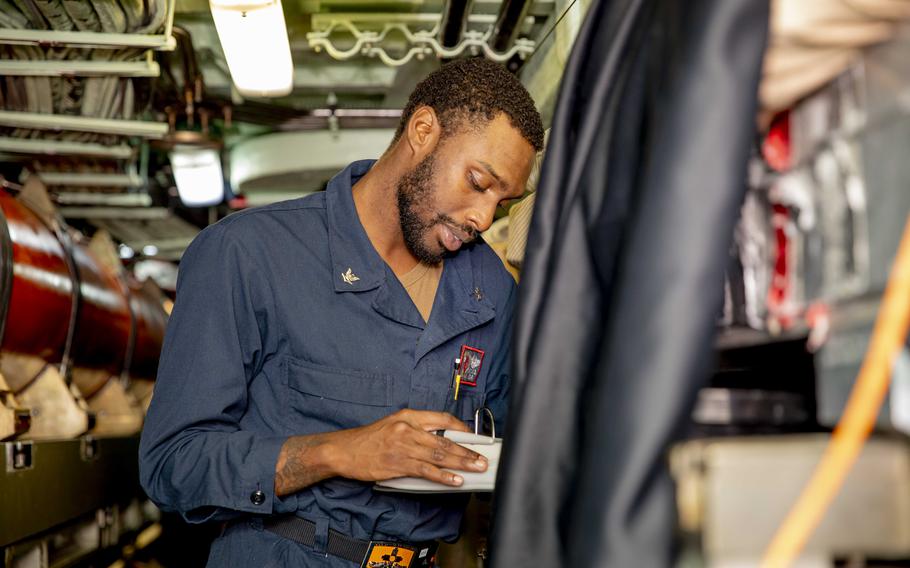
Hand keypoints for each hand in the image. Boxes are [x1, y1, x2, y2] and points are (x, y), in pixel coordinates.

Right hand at [274, 410, 487, 495]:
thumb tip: (443, 441)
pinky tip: (455, 480)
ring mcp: (403, 447)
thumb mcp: (394, 424)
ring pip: (439, 455)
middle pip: (445, 439)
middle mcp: (407, 428)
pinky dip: (443, 476)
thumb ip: (417, 429)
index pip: (442, 418)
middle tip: (482, 458)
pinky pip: (426, 471)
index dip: (461, 428)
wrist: (344, 451)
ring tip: (476, 469)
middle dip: (467, 450)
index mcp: (408, 416)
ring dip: (460, 463)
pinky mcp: (398, 465)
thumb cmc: (369, 440)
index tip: (475, 438)